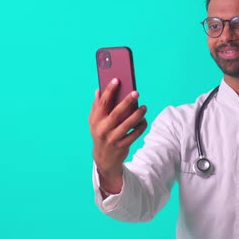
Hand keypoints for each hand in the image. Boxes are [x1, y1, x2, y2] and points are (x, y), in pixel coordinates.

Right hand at [88, 78, 147, 192]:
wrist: (104, 158)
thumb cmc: (101, 134)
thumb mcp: (94, 122)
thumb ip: (96, 106)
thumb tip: (98, 90)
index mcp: (95, 120)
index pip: (102, 103)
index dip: (109, 90)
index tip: (117, 80)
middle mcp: (102, 129)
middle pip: (116, 113)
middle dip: (127, 102)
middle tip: (136, 92)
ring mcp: (112, 138)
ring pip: (127, 124)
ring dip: (137, 114)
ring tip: (144, 107)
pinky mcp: (122, 146)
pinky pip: (134, 134)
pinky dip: (140, 126)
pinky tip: (144, 120)